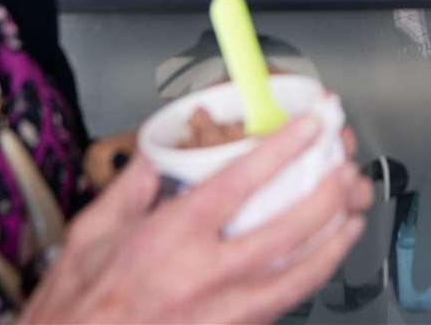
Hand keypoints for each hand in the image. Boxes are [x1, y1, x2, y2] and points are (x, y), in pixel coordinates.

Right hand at [23, 115, 372, 323]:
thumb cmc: (74, 304)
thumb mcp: (92, 232)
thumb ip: (132, 187)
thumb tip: (159, 152)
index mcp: (169, 238)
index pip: (239, 182)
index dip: (283, 148)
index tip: (313, 125)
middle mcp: (202, 277)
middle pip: (285, 232)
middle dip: (326, 196)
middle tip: (347, 168)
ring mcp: (221, 314)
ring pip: (296, 277)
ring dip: (332, 244)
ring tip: (355, 216)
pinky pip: (279, 307)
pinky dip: (307, 282)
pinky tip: (322, 264)